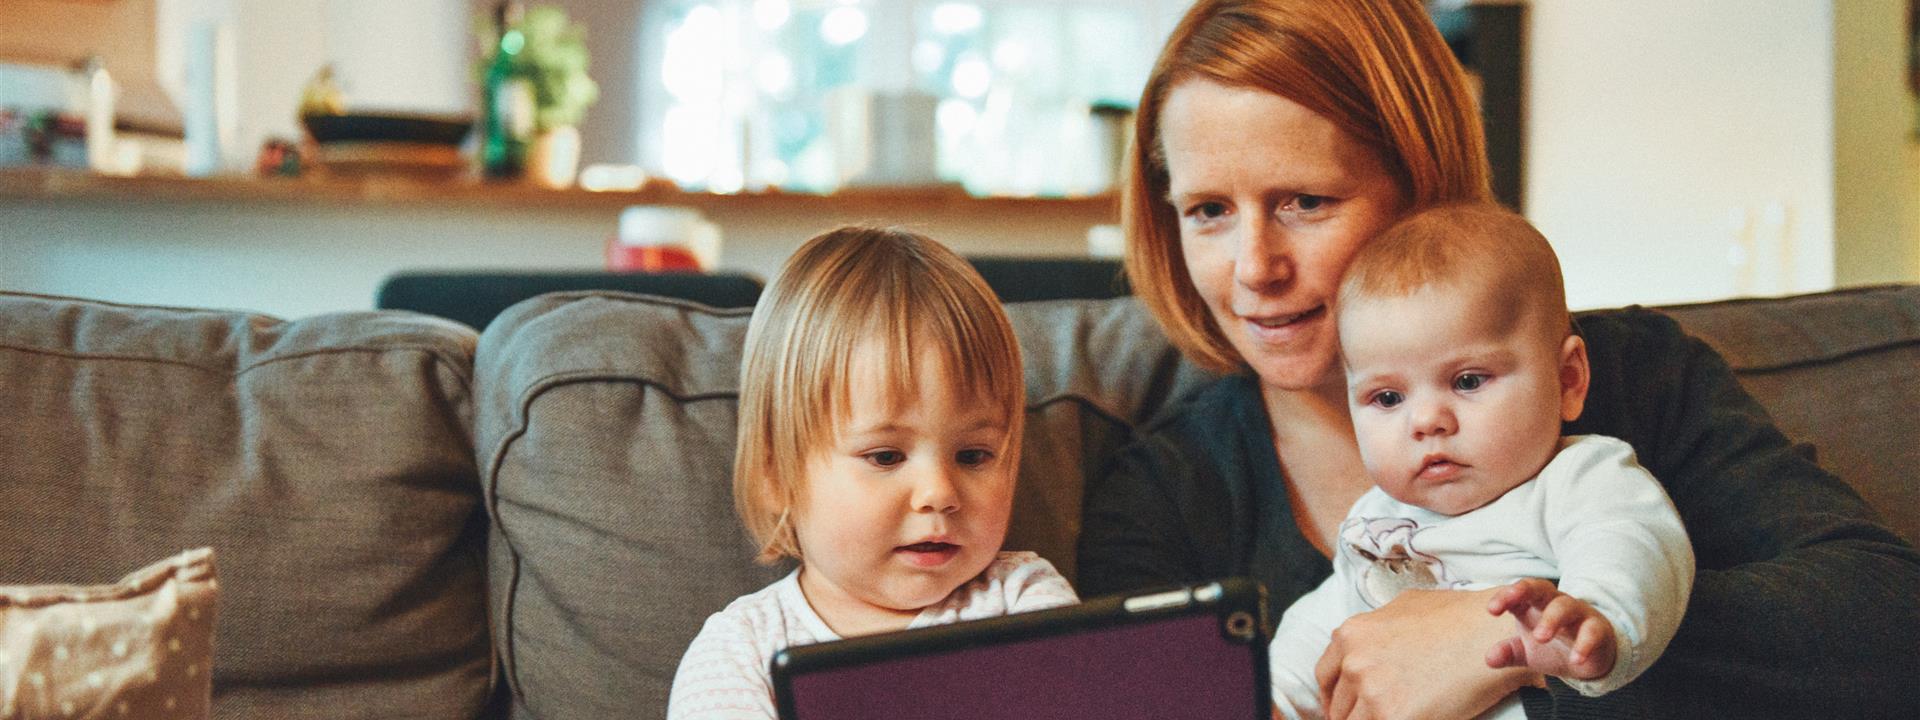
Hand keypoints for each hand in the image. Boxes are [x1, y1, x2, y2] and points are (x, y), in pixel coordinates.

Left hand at [1315, 588, 1537, 719]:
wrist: (1493, 633)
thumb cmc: (1460, 617)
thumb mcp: (1406, 606)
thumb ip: (1378, 626)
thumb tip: (1370, 644)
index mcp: (1351, 634)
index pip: (1326, 676)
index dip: (1335, 696)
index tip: (1346, 707)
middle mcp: (1354, 661)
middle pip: (1338, 704)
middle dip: (1351, 714)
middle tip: (1372, 716)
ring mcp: (1371, 690)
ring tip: (1391, 717)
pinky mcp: (1393, 715)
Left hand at [1485, 578, 1616, 680]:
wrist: (1591, 658)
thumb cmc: (1554, 646)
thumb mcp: (1527, 652)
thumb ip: (1509, 653)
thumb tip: (1489, 659)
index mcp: (1534, 604)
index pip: (1518, 593)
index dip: (1505, 596)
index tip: (1492, 609)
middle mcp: (1555, 603)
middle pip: (1541, 588)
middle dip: (1524, 592)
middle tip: (1510, 607)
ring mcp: (1578, 613)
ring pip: (1565, 606)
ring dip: (1552, 619)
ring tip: (1541, 638)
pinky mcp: (1598, 629)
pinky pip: (1592, 631)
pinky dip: (1584, 644)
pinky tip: (1576, 659)